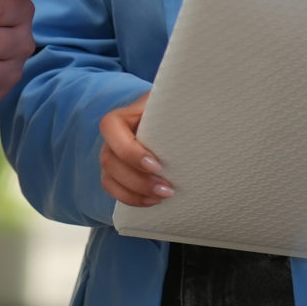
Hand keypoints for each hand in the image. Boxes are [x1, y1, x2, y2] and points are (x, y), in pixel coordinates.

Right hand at [97, 93, 169, 207]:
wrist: (171, 125)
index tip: (157, 165)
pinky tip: (153, 201)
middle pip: (109, 161)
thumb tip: (196, 106)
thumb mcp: (170, 104)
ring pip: (109, 179)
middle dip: (138, 180)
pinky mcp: (116, 174)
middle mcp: (112, 138)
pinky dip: (133, 199)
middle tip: (168, 189)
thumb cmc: (171, 113)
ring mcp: (112, 157)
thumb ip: (174, 104)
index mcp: (123, 116)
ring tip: (164, 196)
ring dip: (136, 193)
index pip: (111, 128)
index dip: (130, 151)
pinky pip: (114, 191)